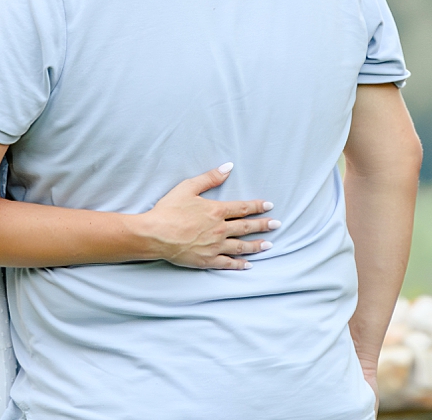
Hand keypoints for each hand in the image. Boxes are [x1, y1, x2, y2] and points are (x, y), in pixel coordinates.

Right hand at [137, 163, 278, 269]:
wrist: (155, 234)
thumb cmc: (169, 210)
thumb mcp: (188, 187)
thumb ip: (210, 178)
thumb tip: (228, 167)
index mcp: (216, 211)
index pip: (243, 208)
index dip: (258, 206)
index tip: (269, 206)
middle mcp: (220, 229)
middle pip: (246, 227)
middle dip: (263, 225)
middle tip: (277, 225)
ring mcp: (215, 246)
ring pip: (241, 246)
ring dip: (256, 245)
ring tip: (269, 245)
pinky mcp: (207, 260)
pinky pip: (228, 263)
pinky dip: (239, 264)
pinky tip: (248, 264)